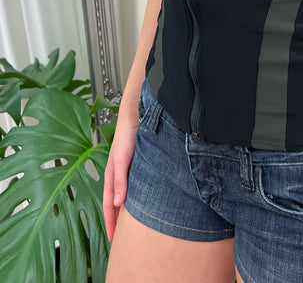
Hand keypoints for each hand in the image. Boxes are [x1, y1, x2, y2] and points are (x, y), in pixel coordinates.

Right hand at [103, 112, 138, 241]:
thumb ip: (120, 180)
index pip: (110, 205)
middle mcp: (118, 175)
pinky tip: (141, 203)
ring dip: (125, 211)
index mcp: (112, 176)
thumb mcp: (122, 160)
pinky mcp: (137, 166)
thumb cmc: (127, 135)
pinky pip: (134, 187)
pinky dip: (134, 199)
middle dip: (117, 221)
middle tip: (120, 239)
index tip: (112, 239)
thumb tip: (118, 203)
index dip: (110, 222)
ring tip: (130, 226)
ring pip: (125, 196)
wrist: (137, 116)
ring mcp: (127, 171)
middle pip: (116, 203)